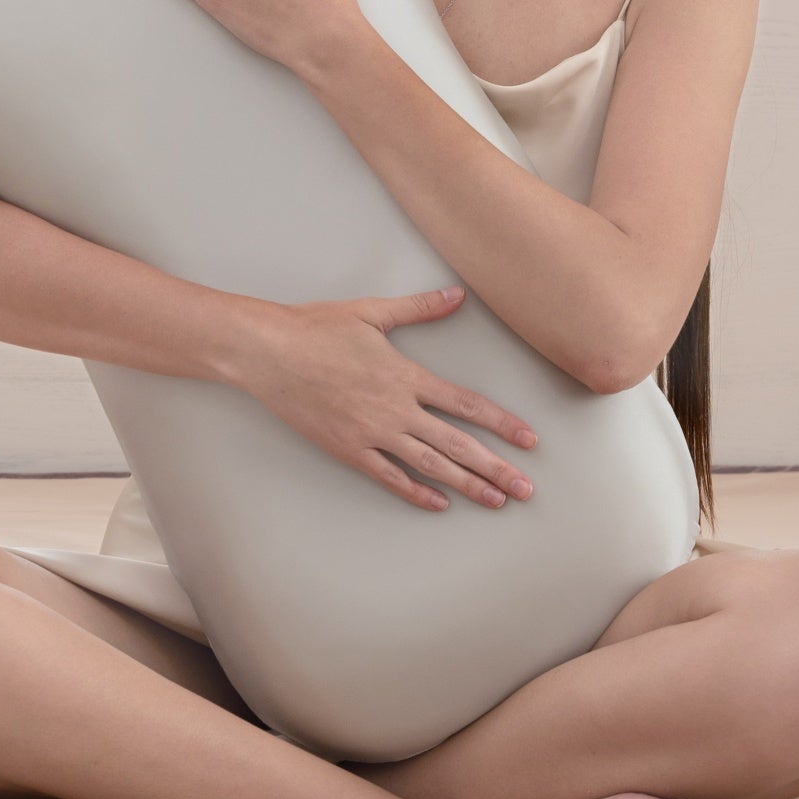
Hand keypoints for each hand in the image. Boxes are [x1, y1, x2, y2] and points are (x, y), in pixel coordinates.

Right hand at [233, 285, 539, 511]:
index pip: (467, 404)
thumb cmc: (317, 327)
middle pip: (458, 445)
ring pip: (431, 466)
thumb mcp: (372, 312)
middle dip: (496, 468)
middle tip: (526, 490)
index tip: (530, 440)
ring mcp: (372, 433)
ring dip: (467, 485)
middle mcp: (396, 409)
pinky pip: (389, 477)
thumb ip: (420, 307)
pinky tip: (438, 503)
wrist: (269, 353)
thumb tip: (457, 294)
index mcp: (406, 375)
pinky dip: (416, 492)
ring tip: (496, 501)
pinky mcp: (348, 450)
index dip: (502, 424)